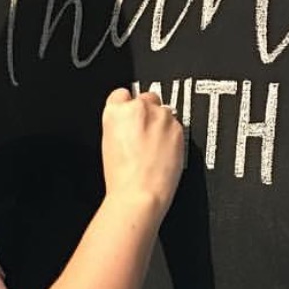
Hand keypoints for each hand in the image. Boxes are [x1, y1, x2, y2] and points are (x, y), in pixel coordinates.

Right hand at [101, 88, 184, 214]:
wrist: (140, 194)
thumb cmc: (122, 177)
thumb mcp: (109, 142)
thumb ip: (119, 124)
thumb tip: (128, 123)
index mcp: (116, 111)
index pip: (121, 94)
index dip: (125, 107)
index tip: (129, 118)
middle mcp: (140, 108)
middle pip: (145, 98)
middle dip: (146, 112)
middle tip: (143, 135)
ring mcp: (162, 117)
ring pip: (164, 110)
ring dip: (160, 123)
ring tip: (153, 147)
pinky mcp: (179, 128)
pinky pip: (176, 125)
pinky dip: (172, 135)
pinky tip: (163, 152)